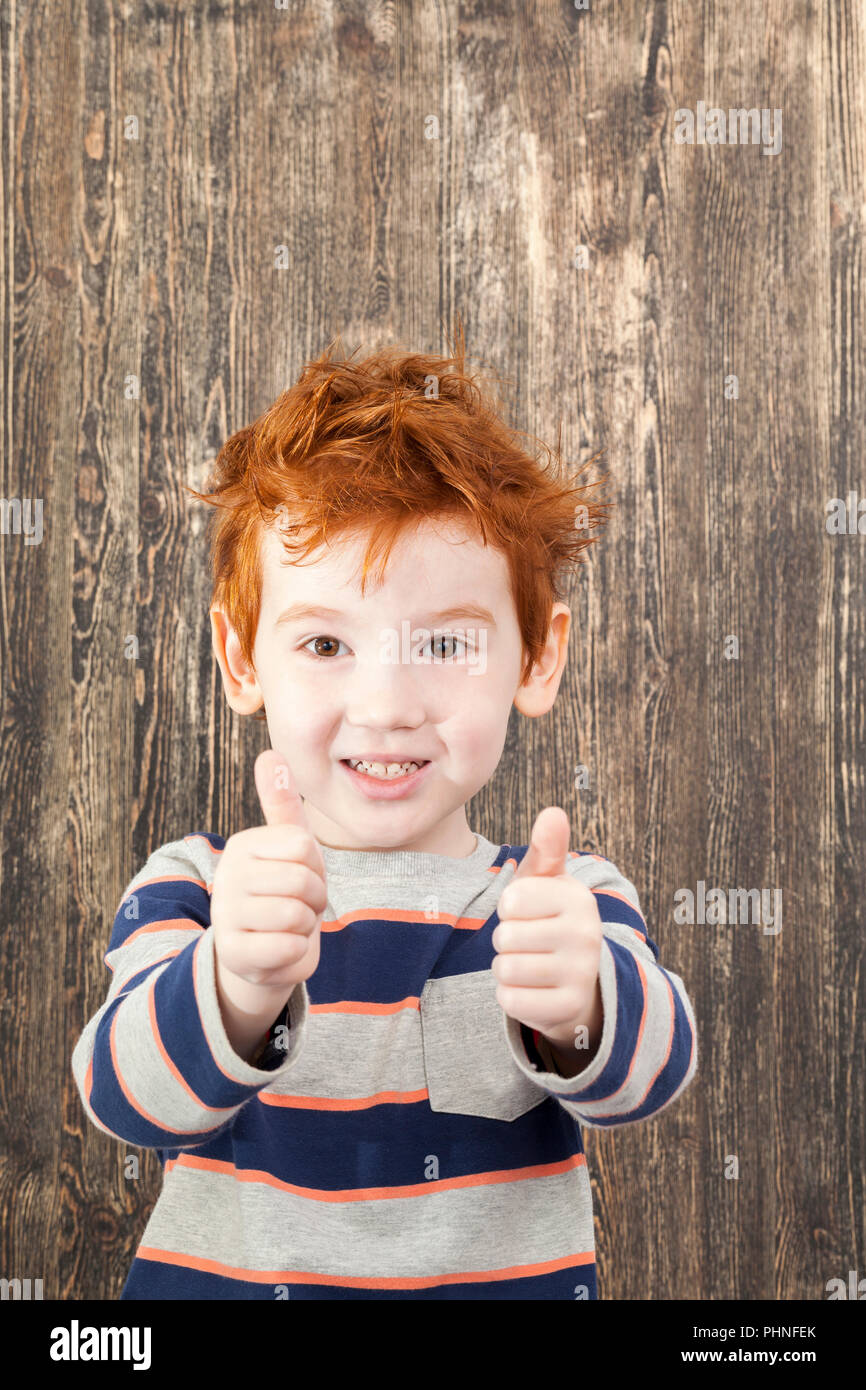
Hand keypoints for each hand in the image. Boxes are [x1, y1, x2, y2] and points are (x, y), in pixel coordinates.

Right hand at [210, 749, 327, 1011]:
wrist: (262, 953)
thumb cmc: (282, 893)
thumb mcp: (288, 847)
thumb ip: (281, 803)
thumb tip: (270, 752)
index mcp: (243, 844)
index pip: (306, 846)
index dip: (317, 867)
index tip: (301, 876)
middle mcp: (228, 875)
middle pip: (304, 881)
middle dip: (314, 900)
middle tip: (298, 906)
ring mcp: (226, 914)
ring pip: (297, 916)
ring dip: (305, 927)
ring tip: (288, 927)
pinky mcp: (233, 953)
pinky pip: (290, 949)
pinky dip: (297, 954)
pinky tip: (279, 950)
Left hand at [491, 806, 602, 1048]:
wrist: (579, 980)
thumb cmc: (549, 920)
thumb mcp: (547, 883)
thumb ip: (547, 848)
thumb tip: (553, 812)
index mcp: (578, 898)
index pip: (510, 901)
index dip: (508, 909)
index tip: (528, 913)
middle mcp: (586, 935)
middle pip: (505, 937)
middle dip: (506, 941)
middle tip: (529, 943)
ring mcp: (581, 974)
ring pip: (505, 970)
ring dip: (506, 969)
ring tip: (530, 964)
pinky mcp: (567, 1009)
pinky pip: (510, 1000)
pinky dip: (511, 996)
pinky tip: (532, 989)